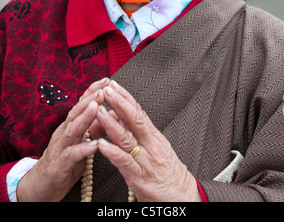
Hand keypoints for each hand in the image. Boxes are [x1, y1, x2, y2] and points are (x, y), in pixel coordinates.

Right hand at [16, 77, 109, 201]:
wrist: (40, 187)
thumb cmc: (64, 163)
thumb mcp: (81, 143)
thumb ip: (95, 129)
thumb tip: (112, 113)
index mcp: (70, 126)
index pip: (81, 104)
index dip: (93, 91)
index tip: (106, 80)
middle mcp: (64, 133)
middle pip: (76, 112)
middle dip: (90, 99)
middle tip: (103, 88)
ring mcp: (60, 148)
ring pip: (72, 129)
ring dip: (85, 117)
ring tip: (96, 106)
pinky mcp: (59, 165)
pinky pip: (71, 155)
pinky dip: (83, 149)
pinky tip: (94, 145)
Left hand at [96, 81, 200, 201]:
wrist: (184, 197)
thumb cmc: (169, 174)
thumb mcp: (156, 148)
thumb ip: (138, 133)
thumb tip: (120, 115)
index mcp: (154, 137)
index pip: (138, 112)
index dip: (125, 97)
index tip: (114, 85)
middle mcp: (151, 146)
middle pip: (134, 120)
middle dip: (119, 103)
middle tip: (106, 91)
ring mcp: (145, 161)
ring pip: (127, 139)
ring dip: (111, 124)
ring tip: (99, 112)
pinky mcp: (139, 179)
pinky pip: (124, 163)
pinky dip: (112, 153)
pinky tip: (101, 144)